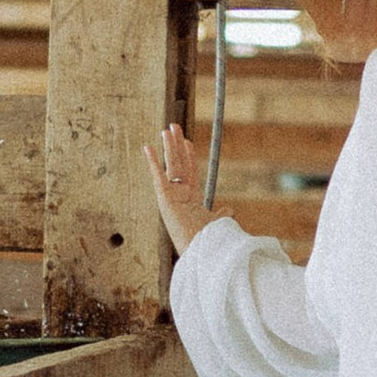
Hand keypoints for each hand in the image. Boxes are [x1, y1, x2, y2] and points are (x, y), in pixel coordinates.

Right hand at [143, 122, 225, 256]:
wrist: (200, 250)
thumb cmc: (207, 240)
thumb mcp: (215, 223)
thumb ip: (220, 214)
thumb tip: (229, 211)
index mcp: (190, 197)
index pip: (189, 170)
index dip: (188, 155)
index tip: (187, 140)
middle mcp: (179, 194)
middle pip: (178, 163)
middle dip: (176, 144)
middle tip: (173, 126)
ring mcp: (170, 195)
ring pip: (170, 165)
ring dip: (168, 146)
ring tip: (167, 129)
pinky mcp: (164, 198)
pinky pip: (158, 176)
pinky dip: (152, 161)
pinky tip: (147, 147)